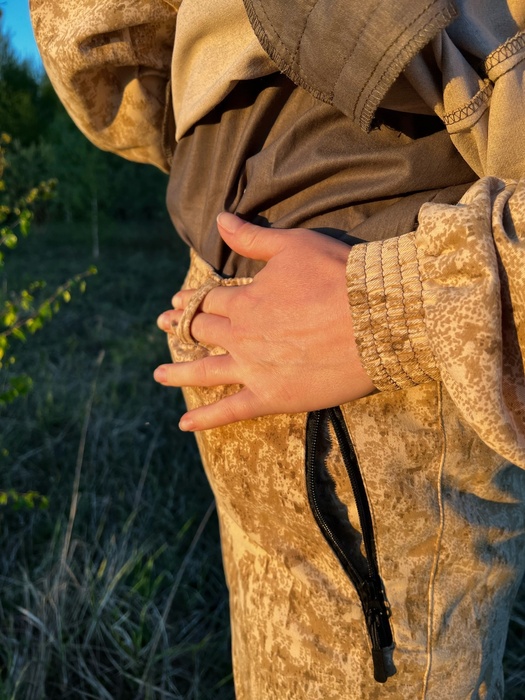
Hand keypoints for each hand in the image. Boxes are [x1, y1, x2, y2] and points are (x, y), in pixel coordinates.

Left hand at [154, 213, 374, 429]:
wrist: (375, 321)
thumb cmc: (338, 277)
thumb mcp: (293, 246)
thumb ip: (252, 238)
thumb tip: (219, 218)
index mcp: (246, 300)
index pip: (208, 299)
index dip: (190, 299)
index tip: (176, 301)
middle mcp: (242, 335)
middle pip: (202, 332)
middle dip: (180, 327)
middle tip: (163, 326)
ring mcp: (254, 369)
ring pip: (205, 371)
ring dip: (179, 373)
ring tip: (159, 375)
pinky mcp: (272, 397)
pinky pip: (230, 411)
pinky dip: (206, 418)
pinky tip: (184, 423)